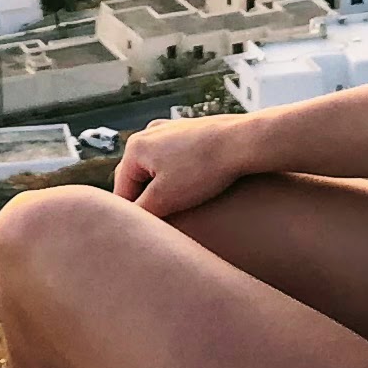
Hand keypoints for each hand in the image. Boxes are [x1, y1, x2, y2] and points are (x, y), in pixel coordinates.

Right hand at [111, 112, 255, 220]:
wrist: (245, 142)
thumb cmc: (204, 169)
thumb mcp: (165, 199)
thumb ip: (139, 214)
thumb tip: (126, 226)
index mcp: (135, 147)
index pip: (122, 193)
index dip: (133, 217)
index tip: (145, 237)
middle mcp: (149, 133)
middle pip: (138, 179)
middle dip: (148, 201)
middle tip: (164, 224)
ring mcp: (171, 130)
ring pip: (158, 169)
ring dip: (164, 188)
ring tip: (181, 206)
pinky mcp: (192, 132)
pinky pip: (177, 159)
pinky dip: (180, 175)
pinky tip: (195, 187)